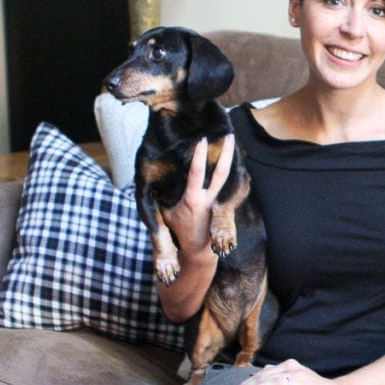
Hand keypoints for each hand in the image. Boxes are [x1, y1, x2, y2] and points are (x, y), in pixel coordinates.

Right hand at [160, 134, 234, 253]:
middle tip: (229, 135)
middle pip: (221, 173)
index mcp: (193, 199)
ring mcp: (218, 201)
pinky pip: (227, 183)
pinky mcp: (223, 203)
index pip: (197, 173)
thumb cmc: (179, 228)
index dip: (200, 156)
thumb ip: (163, 196)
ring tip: (231, 141)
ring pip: (228, 176)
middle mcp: (208, 198)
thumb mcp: (166, 212)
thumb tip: (152, 179)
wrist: (198, 248)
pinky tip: (230, 157)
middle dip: (226, 153)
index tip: (202, 140)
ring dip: (230, 158)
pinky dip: (229, 169)